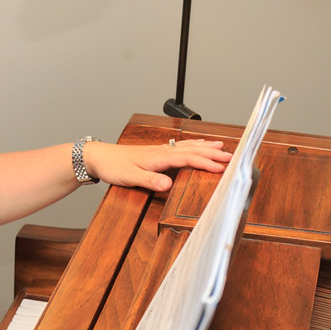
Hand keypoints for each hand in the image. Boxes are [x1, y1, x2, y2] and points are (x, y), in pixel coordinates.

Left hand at [83, 139, 230, 192]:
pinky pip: (180, 147)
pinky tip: (194, 145)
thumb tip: (168, 183)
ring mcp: (160, 150)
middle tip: (231, 156)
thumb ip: (150, 180)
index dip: (207, 162)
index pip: (189, 158)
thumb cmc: (113, 166)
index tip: (223, 167)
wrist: (98, 157)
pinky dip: (192, 145)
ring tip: (220, 147)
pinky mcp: (156, 152)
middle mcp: (162, 151)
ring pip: (187, 146)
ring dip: (205, 147)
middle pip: (193, 150)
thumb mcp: (130, 177)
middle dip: (212, 153)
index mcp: (159, 157)